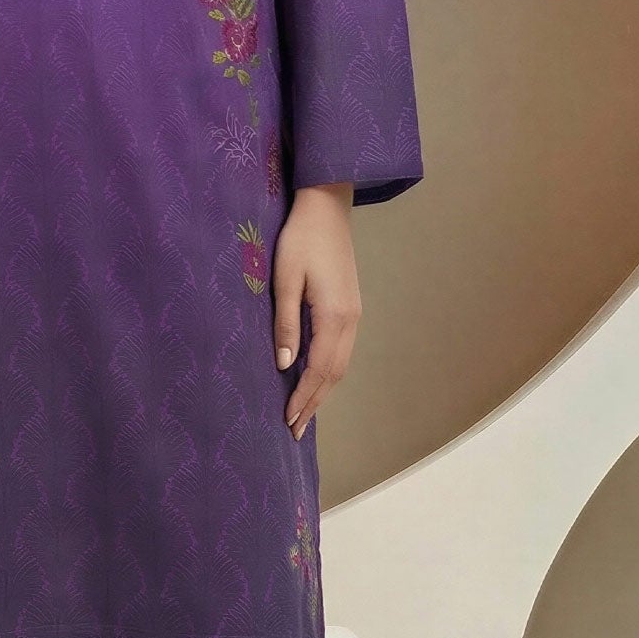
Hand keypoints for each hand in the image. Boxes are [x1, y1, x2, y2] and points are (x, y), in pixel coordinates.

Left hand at [272, 185, 360, 441]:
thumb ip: (286, 323)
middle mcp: (350, 321)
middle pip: (335, 374)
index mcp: (334, 316)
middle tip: (295, 430)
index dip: (304, 398)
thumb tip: (284, 365)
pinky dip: (328, 371)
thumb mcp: (285, 279)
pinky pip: (341, 350)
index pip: (319, 370)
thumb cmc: (300, 240)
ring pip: (341, 364)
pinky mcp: (350, 307)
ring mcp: (354, 314)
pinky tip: (315, 378)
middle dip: (314, 403)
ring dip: (323, 390)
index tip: (288, 422)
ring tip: (304, 413)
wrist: (327, 207)